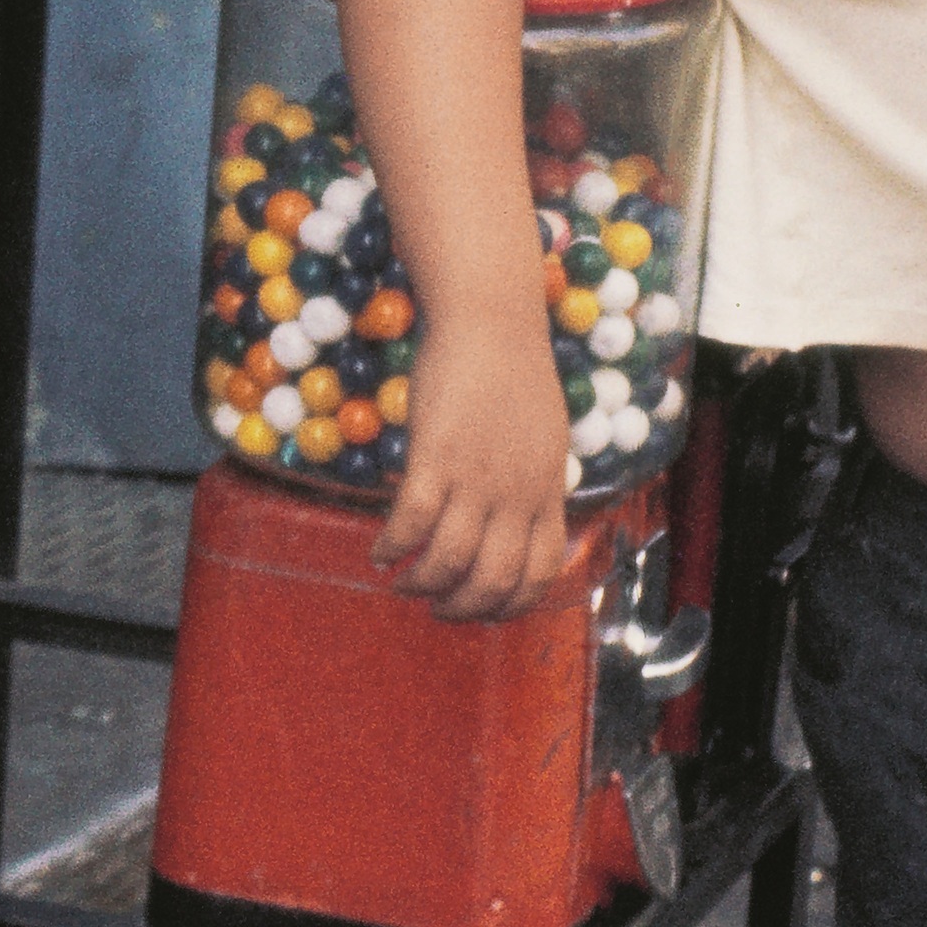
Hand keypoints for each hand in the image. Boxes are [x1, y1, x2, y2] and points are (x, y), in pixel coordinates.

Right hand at [374, 312, 581, 618]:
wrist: (491, 317)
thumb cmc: (512, 370)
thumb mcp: (543, 436)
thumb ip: (532, 481)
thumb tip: (516, 515)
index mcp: (546, 489)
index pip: (540, 574)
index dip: (509, 606)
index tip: (481, 610)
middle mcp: (517, 491)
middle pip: (494, 580)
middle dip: (461, 608)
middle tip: (435, 607)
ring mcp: (478, 475)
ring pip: (449, 560)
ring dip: (421, 584)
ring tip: (402, 582)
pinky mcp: (437, 454)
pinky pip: (411, 522)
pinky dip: (392, 546)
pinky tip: (379, 550)